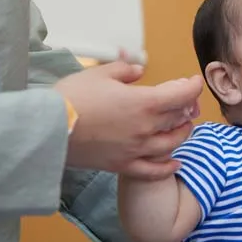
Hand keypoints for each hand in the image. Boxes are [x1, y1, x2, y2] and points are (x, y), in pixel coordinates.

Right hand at [55, 61, 202, 178]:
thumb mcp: (100, 73)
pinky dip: (168, 168)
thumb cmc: (72, 97)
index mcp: (144, 102)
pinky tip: (175, 163)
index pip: (182, 94)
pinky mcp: (123, 165)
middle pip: (178, 118)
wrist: (47, 128)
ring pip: (172, 143)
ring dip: (182, 133)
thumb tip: (138, 70)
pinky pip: (153, 171)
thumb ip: (125, 70)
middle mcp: (146, 128)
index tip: (194, 81)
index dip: (192, 86)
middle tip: (187, 101)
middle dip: (187, 107)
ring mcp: (136, 149)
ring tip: (184, 126)